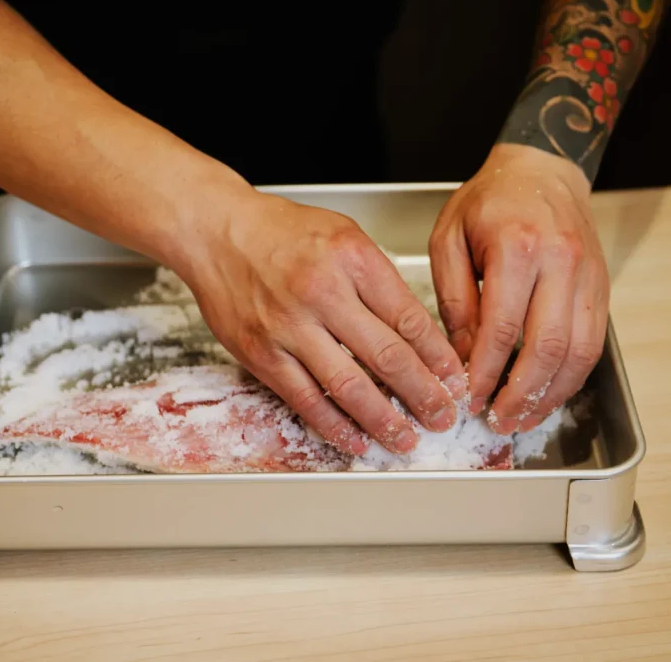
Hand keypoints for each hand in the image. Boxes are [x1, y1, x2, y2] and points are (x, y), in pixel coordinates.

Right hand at [178, 189, 467, 455]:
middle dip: (423, 395)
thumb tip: (416, 335)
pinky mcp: (262, 353)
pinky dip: (335, 425)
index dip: (438, 358)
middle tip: (442, 417)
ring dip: (383, 420)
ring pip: (348, 386)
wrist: (217, 232)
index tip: (453, 380)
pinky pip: (305, 399)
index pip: (409, 318)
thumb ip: (379, 281)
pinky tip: (356, 439)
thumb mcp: (344, 235)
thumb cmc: (281, 232)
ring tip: (405, 439)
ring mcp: (289, 326)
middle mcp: (322, 291)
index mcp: (351, 257)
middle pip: (387, 356)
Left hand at [429, 143, 609, 433]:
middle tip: (497, 420)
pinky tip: (548, 394)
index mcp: (517, 247)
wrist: (541, 169)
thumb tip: (462, 355)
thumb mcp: (448, 238)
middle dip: (521, 393)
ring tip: (523, 419)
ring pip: (579, 351)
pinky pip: (593, 342)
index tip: (468, 398)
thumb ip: (454, 297)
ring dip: (551, 394)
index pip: (502, 327)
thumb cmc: (488, 201)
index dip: (486, 372)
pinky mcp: (602, 286)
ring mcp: (589, 275)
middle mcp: (561, 262)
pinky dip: (571, 376)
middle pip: (547, 346)